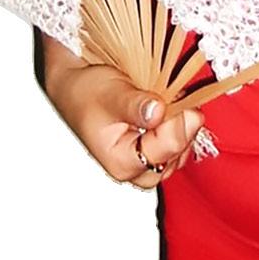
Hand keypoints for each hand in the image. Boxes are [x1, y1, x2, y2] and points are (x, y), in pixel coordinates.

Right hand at [45, 59, 206, 190]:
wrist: (76, 90)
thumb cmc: (86, 93)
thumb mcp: (110, 93)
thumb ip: (135, 104)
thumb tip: (159, 111)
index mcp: (121, 162)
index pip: (169, 147)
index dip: (176, 119)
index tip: (170, 98)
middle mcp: (135, 169)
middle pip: (177, 154)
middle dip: (181, 125)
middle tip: (171, 99)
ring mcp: (145, 163)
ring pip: (182, 151)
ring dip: (182, 125)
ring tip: (166, 102)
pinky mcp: (153, 153)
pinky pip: (179, 145)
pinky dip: (179, 126)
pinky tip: (169, 109)